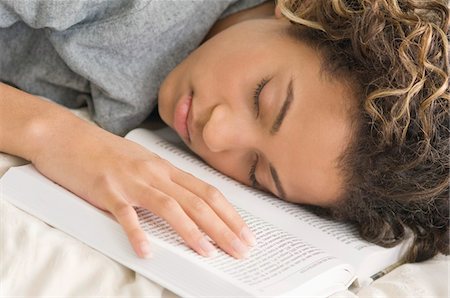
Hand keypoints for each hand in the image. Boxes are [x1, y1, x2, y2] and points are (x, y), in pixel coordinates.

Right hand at [31, 115, 255, 258]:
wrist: (67, 137)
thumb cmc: (106, 152)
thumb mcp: (143, 164)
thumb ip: (165, 182)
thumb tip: (188, 205)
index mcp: (166, 168)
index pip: (207, 192)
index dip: (230, 214)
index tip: (245, 234)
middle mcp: (155, 173)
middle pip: (197, 202)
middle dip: (223, 228)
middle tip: (241, 249)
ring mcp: (131, 182)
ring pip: (170, 207)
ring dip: (192, 232)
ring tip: (209, 253)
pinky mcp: (107, 190)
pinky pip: (126, 215)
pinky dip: (137, 234)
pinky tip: (147, 252)